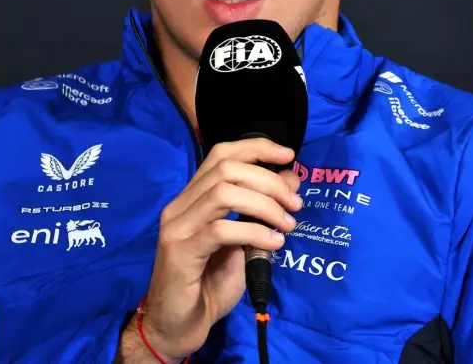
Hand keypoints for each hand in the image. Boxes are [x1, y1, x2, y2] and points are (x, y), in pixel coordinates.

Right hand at [119, 137, 302, 362]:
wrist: (179, 324)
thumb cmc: (210, 283)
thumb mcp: (244, 241)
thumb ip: (261, 209)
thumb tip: (291, 178)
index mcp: (193, 197)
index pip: (221, 154)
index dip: (256, 148)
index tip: (289, 156)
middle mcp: (180, 205)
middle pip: (227, 169)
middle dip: (269, 181)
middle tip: (295, 204)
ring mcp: (177, 227)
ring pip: (224, 194)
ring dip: (265, 205)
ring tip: (287, 225)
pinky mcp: (180, 252)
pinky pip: (221, 230)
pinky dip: (254, 232)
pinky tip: (273, 244)